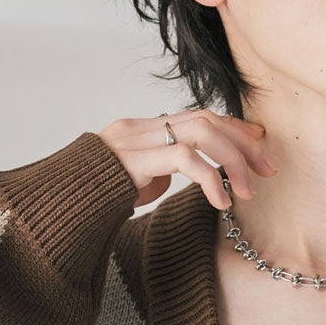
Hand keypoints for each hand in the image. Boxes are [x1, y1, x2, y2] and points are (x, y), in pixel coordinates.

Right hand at [97, 109, 275, 211]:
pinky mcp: (133, 160)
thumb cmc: (95, 201)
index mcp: (144, 130)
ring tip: (248, 192)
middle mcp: (140, 128)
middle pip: (206, 118)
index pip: (199, 115)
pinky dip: (211, 179)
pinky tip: (222, 201)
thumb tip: (193, 173)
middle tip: (269, 171)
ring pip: (201, 131)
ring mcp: (135, 141)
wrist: (56, 209)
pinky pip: (185, 159)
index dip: (234, 128)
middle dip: (244, 144)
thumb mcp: (138, 183)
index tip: (261, 145)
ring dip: (233, 160)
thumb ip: (162, 172)